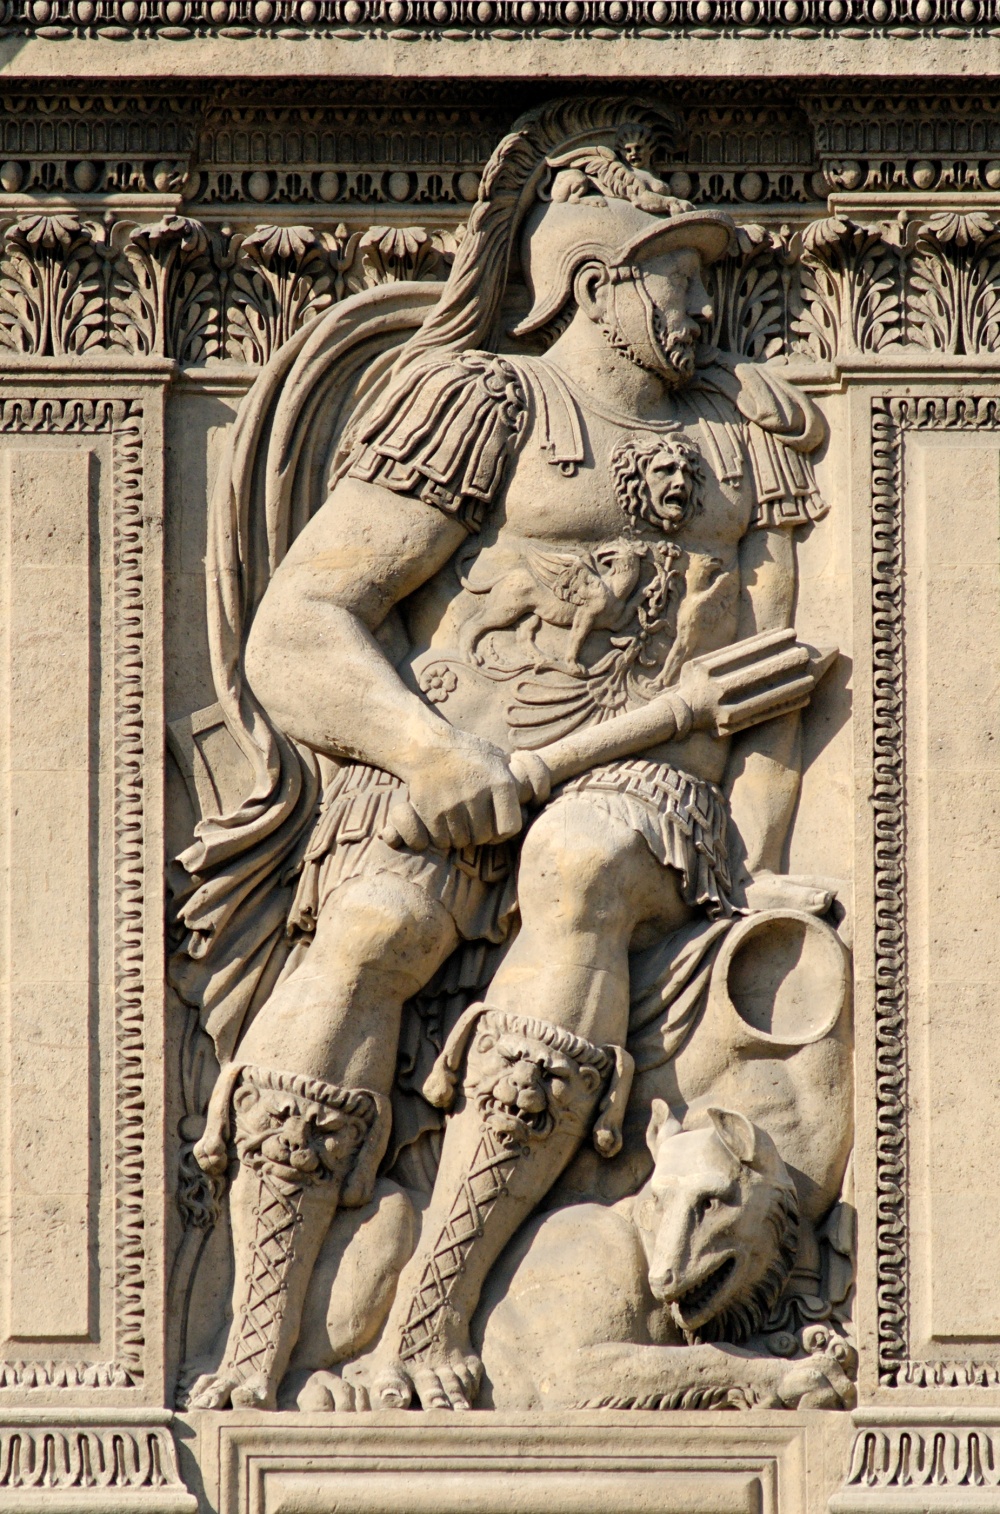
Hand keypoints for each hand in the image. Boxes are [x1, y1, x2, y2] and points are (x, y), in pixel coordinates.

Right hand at [392, 730, 522, 851]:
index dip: (502, 829)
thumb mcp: (497, 759)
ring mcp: (454, 805)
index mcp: (501, 783)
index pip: (510, 828)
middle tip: (472, 819)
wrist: (426, 747)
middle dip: (480, 832)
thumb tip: (537, 800)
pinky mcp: (432, 812)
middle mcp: (479, 794)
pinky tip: (441, 819)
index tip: (494, 822)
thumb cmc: (467, 755)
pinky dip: (442, 835)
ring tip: (457, 816)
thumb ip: (515, 781)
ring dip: (461, 835)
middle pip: (485, 837)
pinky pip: (442, 839)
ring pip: (463, 840)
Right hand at [676, 629, 819, 736]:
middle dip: (783, 663)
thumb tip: (768, 641)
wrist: (678, 715)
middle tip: (805, 654)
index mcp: (706, 667)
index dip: (770, 642)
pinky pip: (762, 713)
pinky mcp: (728, 723)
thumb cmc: (695, 684)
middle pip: (757, 672)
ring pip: (763, 694)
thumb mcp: (702, 663)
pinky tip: (801, 698)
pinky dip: (783, 705)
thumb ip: (729, 655)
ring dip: (788, 686)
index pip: (745, 651)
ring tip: (810, 678)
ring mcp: (720, 706)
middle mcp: (713, 686)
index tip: (792, 634)